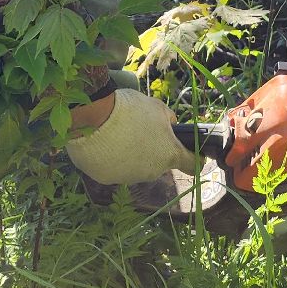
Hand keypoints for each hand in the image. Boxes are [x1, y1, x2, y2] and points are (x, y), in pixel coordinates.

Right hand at [65, 88, 196, 184]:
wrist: (93, 118)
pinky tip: (105, 144)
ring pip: (136, 168)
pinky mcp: (108, 179)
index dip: (194, 159)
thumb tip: (170, 125)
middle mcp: (152, 172)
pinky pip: (115, 169)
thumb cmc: (130, 109)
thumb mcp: (157, 108)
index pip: (192, 165)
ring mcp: (129, 177)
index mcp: (170, 154)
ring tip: (119, 136)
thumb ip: (168, 120)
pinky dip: (113, 160)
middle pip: (159, 165)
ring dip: (133, 157)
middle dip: (154, 152)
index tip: (193, 155)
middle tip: (141, 133)